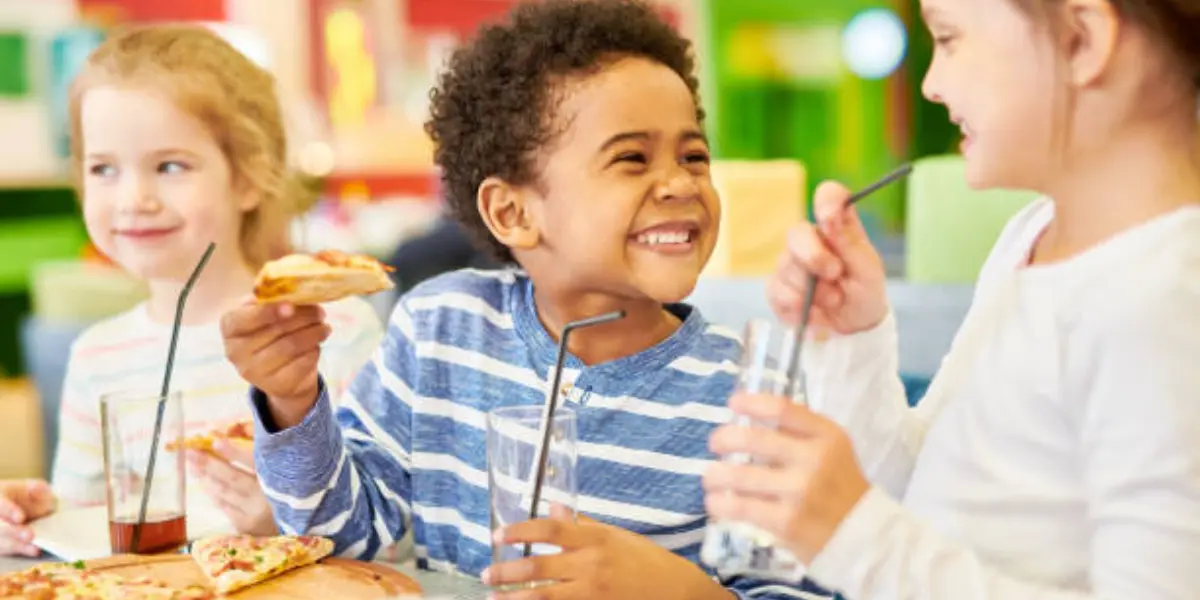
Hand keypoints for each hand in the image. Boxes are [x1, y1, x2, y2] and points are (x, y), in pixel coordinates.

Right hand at [0, 479, 55, 556]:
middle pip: (0, 527)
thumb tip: (35, 488)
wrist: (23, 508)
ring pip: (1, 541)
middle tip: (29, 535)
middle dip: (13, 532)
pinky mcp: (1, 544)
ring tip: (34, 548)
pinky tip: (34, 550)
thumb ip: (37, 488)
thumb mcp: (33, 488)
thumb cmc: (27, 497)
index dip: (9, 511)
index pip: (0, 505)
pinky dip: (20, 550)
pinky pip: (5, 550)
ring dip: (17, 545)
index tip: (20, 518)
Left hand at [186, 440, 277, 535]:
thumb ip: (258, 457)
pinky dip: (212, 493)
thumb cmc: (285, 490)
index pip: (253, 462)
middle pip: (232, 477)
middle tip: (191, 451)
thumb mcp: (280, 471)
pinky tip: (204, 483)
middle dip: (209, 463)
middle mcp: (265, 496)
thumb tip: (225, 440)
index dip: (234, 452)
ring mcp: (253, 512)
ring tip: (192, 465)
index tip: (216, 441)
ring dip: (205, 477)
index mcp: (277, 479)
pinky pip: (223, 506)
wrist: (290, 524)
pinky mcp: (244, 525)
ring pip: (224, 492)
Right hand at [221, 299, 329, 428]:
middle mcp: (236, 352)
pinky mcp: (275, 386)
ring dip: (314, 333)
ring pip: (291, 346)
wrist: (280, 370)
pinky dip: (314, 350)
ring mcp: (254, 372)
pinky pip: (302, 363)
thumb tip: (289, 291)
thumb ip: (271, 300)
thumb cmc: (271, 332)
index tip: (290, 306)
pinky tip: (317, 344)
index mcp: (230, 327)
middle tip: (320, 312)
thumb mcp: (265, 312)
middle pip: (276, 330)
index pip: (243, 319)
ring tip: (325, 327)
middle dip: (304, 317)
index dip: (267, 311)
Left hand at [483, 507, 730, 599]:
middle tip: (486, 574)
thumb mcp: (616, 537)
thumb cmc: (648, 562)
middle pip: (538, 567)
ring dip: (514, 599)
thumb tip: (552, 508)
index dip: (519, 531)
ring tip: (494, 599)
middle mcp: (590, 565)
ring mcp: (593, 594)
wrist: (679, 593)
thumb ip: (581, 526)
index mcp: (595, 540)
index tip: (498, 535)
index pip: (548, 530)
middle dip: (507, 572)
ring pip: (543, 598)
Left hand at [703, 394, 869, 563]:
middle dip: (724, 438)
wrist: (863, 536)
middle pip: (753, 439)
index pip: (782, 409)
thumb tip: (750, 416)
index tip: (733, 403)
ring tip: (710, 477)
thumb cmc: (839, 487)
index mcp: (827, 436)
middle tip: (715, 443)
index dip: (752, 402)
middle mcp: (814, 460)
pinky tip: (716, 501)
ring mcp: (799, 492)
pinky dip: (720, 503)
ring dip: (714, 474)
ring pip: (739, 476)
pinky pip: (740, 507)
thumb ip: (799, 431)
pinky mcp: (786, 522)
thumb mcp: (831, 449)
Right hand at [768, 181, 887, 333]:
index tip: (830, 219)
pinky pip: (777, 293)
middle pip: (796, 233)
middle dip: (814, 258)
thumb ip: (850, 241)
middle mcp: (809, 239)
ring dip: (814, 291)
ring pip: (786, 268)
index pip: (828, 196)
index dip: (827, 201)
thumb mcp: (868, 269)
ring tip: (834, 301)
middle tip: (835, 275)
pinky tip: (816, 313)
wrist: (854, 328)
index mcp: (836, 226)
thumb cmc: (864, 292)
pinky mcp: (776, 289)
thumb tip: (831, 214)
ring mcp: (788, 263)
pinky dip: (799, 308)